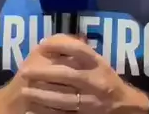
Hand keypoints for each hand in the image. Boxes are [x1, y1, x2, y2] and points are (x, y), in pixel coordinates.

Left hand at [19, 35, 148, 113]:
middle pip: (67, 75)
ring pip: (64, 98)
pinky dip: (48, 112)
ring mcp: (91, 101)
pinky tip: (33, 109)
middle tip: (25, 71)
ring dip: (42, 95)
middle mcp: (96, 81)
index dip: (60, 46)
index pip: (79, 50)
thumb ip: (79, 51)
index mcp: (98, 64)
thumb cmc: (105, 78)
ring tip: (25, 91)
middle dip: (44, 73)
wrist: (124, 105)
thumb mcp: (97, 61)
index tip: (41, 45)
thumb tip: (51, 42)